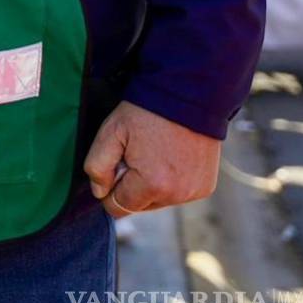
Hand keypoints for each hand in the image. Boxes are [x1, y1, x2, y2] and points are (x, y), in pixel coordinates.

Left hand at [84, 99, 220, 217]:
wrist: (186, 94)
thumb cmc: (146, 112)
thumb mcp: (111, 132)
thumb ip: (97, 166)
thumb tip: (99, 192)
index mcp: (152, 185)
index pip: (118, 207)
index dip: (109, 189)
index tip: (113, 167)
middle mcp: (177, 195)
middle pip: (139, 206)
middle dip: (130, 186)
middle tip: (134, 153)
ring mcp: (194, 192)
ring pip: (158, 201)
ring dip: (150, 185)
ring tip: (152, 152)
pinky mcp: (205, 187)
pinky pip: (177, 194)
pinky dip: (169, 182)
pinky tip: (168, 156)